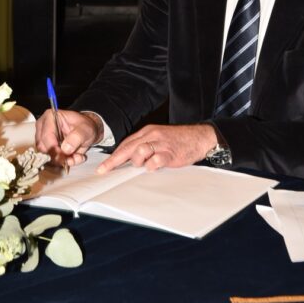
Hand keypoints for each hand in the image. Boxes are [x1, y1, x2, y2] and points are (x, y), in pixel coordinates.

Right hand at [35, 109, 102, 167]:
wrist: (87, 132)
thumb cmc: (85, 126)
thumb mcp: (86, 129)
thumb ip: (77, 137)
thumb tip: (66, 148)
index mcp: (50, 117)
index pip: (46, 136)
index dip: (54, 149)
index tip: (64, 156)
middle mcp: (43, 127)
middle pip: (43, 148)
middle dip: (59, 156)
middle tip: (73, 158)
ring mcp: (43, 139)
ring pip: (46, 156)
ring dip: (62, 160)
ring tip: (76, 156)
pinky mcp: (46, 149)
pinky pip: (50, 160)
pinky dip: (63, 162)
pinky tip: (73, 158)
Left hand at [96, 123, 216, 174]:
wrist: (199, 137)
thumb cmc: (178, 141)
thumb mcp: (158, 139)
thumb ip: (145, 147)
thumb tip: (129, 160)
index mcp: (148, 132)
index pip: (126, 144)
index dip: (114, 156)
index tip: (104, 167)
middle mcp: (152, 135)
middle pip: (128, 148)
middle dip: (114, 161)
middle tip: (104, 170)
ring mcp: (161, 143)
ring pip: (139, 151)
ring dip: (137, 161)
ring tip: (143, 166)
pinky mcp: (171, 153)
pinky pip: (156, 160)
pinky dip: (151, 165)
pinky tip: (153, 167)